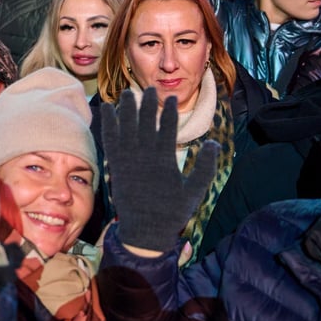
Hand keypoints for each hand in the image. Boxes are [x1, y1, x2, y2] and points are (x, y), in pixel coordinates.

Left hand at [100, 88, 218, 252]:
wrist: (144, 231)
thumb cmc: (172, 212)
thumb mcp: (195, 191)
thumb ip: (205, 166)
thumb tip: (213, 142)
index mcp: (164, 160)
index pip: (167, 128)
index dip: (170, 111)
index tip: (171, 98)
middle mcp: (144, 157)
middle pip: (144, 122)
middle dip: (146, 103)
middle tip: (148, 88)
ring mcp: (127, 160)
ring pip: (125, 127)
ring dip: (125, 109)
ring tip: (127, 93)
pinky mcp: (115, 165)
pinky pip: (109, 140)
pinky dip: (108, 123)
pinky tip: (107, 109)